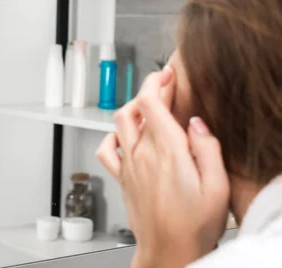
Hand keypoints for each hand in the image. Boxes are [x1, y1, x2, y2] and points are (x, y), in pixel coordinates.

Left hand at [96, 67, 229, 267]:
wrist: (168, 252)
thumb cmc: (194, 225)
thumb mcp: (217, 187)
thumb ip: (208, 149)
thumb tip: (196, 122)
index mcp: (167, 151)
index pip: (150, 102)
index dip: (156, 82)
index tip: (167, 74)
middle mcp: (142, 154)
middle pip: (135, 108)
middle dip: (148, 91)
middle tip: (165, 87)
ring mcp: (128, 165)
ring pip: (119, 123)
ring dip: (131, 109)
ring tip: (148, 108)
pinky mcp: (122, 178)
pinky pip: (106, 150)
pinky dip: (112, 136)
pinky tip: (124, 136)